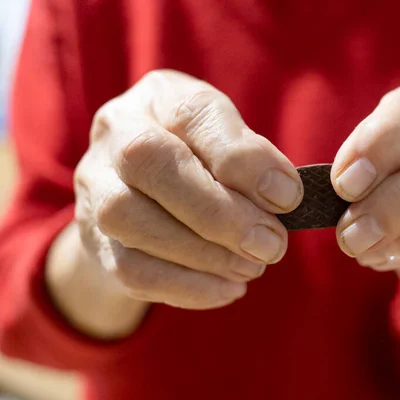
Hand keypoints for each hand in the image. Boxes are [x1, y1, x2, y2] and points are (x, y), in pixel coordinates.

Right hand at [74, 70, 301, 309]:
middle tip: (270, 244)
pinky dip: (186, 286)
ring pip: (129, 218)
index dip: (242, 158)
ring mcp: (94, 185)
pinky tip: (227, 288)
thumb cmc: (202, 157)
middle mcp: (116, 132)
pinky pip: (128, 268)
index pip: (194, 113)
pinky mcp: (93, 237)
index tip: (288, 197)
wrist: (144, 188)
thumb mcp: (230, 140)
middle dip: (219, 213)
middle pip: (149, 162)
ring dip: (202, 254)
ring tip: (252, 267)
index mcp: (162, 97)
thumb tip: (282, 197)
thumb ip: (252, 160)